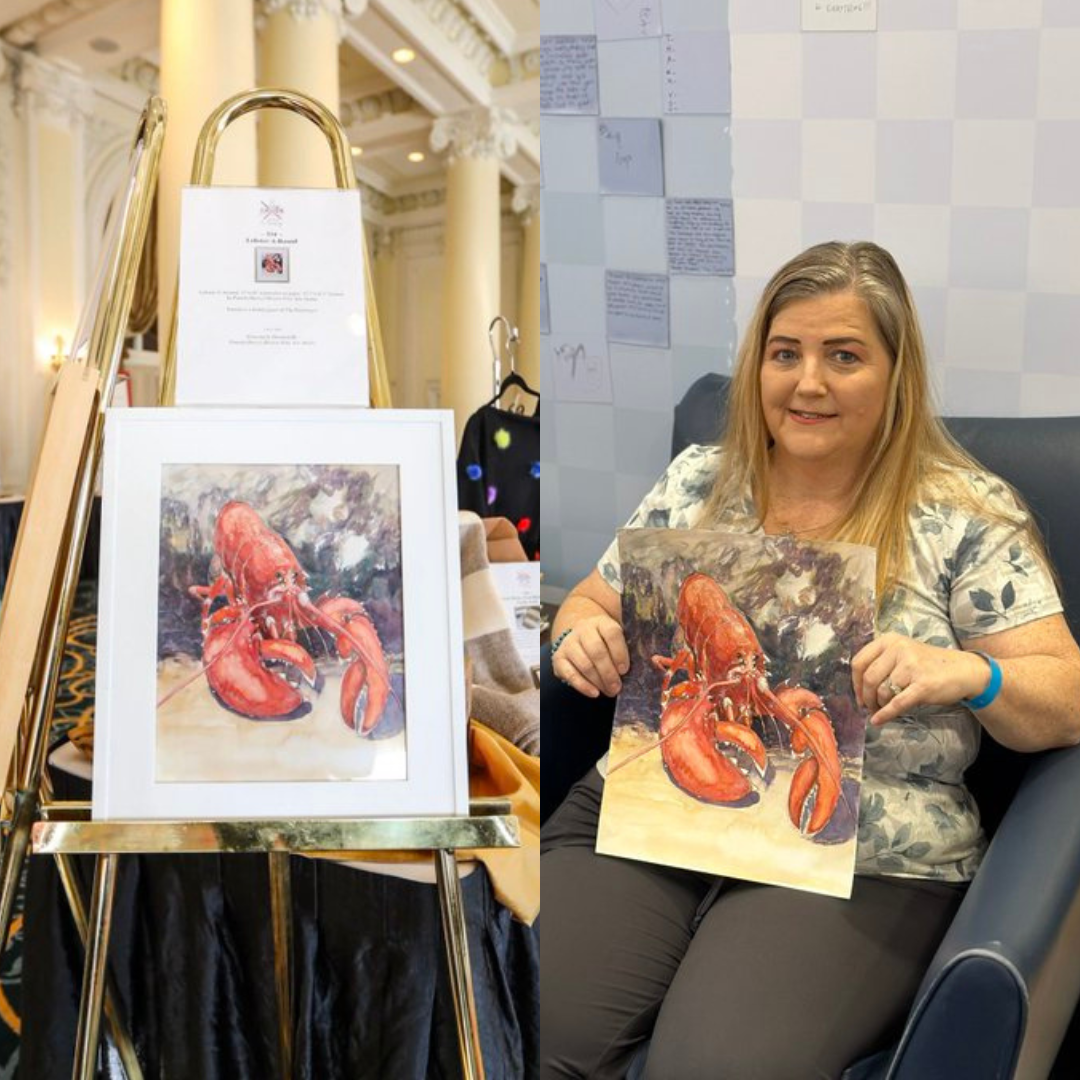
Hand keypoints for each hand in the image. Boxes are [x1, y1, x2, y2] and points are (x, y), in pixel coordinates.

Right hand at [551, 614, 629, 697]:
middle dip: (608, 672)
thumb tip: (652, 662)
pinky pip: (569, 674)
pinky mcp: (558, 658)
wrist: (581, 638)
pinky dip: (582, 686)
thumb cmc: (607, 643)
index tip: (625, 670)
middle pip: (596, 650)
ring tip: (610, 691)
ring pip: (584, 664)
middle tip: (617, 687)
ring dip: (598, 681)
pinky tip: (594, 693)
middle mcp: (583, 630)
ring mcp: (569, 643)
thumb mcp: (619, 639)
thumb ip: (632, 648)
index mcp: (601, 623)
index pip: (611, 633)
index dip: (619, 652)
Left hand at [851, 633, 991, 725]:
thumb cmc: (928, 664)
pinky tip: (878, 720)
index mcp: (890, 640)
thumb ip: (881, 663)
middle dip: (866, 697)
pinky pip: (897, 704)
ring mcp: (911, 666)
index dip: (855, 682)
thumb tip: (859, 688)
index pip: (859, 662)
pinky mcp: (923, 685)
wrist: (963, 670)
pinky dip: (885, 714)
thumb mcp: (902, 653)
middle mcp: (899, 649)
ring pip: (882, 692)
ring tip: (882, 709)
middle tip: (869, 707)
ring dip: (879, 705)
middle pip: (868, 678)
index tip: (858, 696)